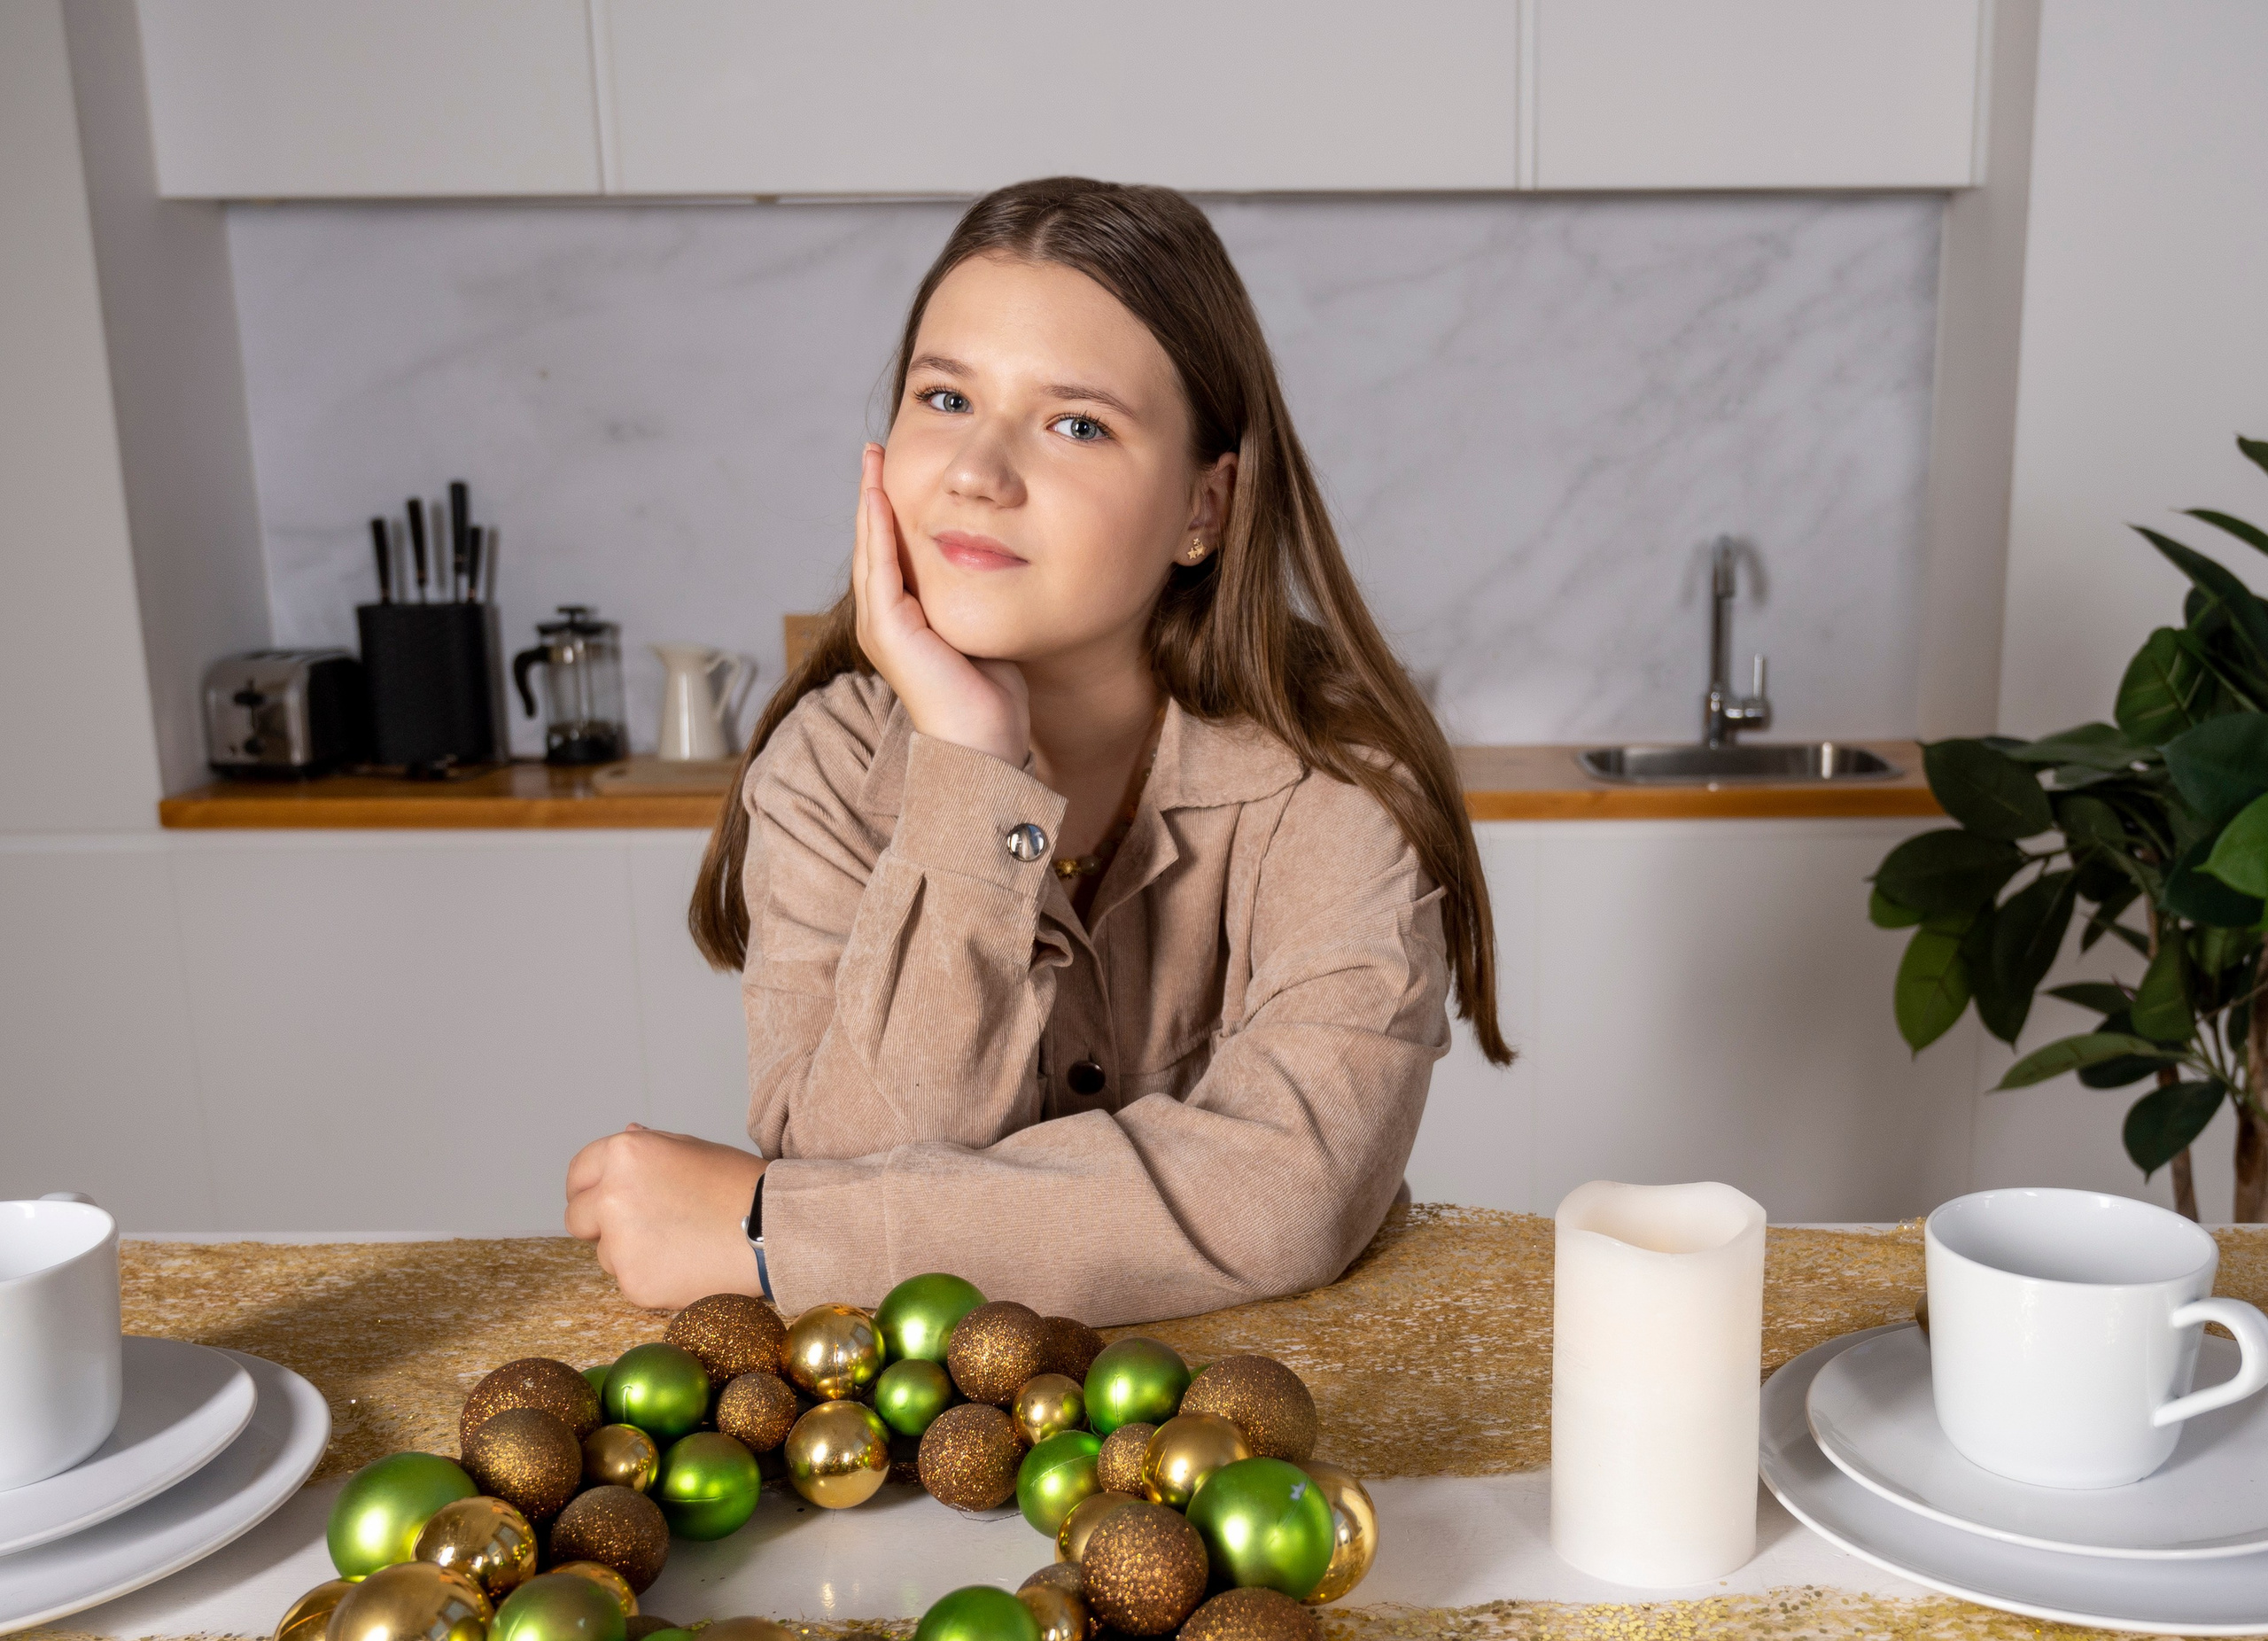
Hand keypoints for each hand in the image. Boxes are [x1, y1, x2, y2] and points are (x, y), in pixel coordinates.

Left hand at [564, 1124, 765, 1310]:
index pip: (578, 1173)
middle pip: (577, 1218)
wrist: (774, 1230)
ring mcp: (620, 1244)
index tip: (598, 1199)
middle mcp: (613, 1197)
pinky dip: (651, 1277)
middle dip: (599, 1223)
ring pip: (604, 1254)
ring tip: (680, 1243)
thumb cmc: (739, 1184)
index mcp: (625, 1155)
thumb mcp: (694, 1149)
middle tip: (641, 1226)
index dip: (588, 1186)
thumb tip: (626, 1133)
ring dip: (629, 1251)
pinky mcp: (634, 1283)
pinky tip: (687, 1263)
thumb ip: (650, 1145)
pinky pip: (629, 1281)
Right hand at [852, 443, 1029, 766]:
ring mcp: (882, 626)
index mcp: (904, 622)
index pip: (891, 554)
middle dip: (875, 495)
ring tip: (873, 459)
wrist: (985, 744)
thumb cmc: (992, 698)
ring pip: (871, 549)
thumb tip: (995, 565)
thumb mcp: (983, 629)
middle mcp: (884, 621)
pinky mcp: (890, 630)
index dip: (891, 512)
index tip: (896, 471)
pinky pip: (881, 567)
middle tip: (876, 450)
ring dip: (871, 500)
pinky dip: (879, 529)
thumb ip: (976, 598)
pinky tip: (881, 495)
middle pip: (874, 544)